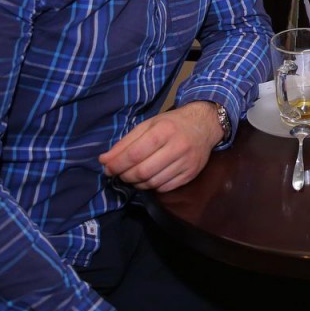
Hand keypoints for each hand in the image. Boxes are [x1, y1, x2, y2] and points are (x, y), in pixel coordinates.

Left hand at [99, 102, 222, 191]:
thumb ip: (126, 142)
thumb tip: (105, 161)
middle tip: (120, 174)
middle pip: (143, 171)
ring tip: (133, 176)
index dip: (117, 164)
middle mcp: (177, 146)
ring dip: (137, 183)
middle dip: (125, 176)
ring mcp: (186, 162)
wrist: (204, 124)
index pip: (134, 154)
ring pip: (153, 182)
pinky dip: (152, 186)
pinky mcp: (191, 173)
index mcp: (164, 130)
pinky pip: (165, 187)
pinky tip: (149, 178)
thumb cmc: (172, 123)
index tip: (107, 168)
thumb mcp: (148, 125)